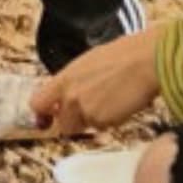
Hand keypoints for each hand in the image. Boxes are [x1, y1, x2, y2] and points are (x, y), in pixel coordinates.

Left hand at [29, 27, 161, 135]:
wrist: (145, 61)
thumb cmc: (124, 55)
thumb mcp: (88, 62)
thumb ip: (73, 81)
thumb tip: (66, 93)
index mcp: (65, 78)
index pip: (37, 103)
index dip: (43, 113)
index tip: (48, 116)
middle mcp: (71, 96)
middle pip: (62, 124)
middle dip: (74, 121)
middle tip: (91, 108)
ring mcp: (86, 110)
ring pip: (84, 127)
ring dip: (93, 120)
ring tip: (110, 101)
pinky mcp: (103, 122)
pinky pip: (102, 127)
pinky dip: (111, 121)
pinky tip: (121, 103)